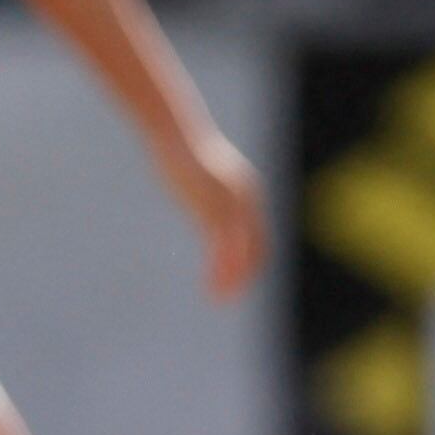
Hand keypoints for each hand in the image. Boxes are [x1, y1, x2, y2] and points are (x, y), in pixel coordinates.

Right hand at [164, 128, 271, 300]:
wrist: (175, 134)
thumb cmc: (183, 153)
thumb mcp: (203, 176)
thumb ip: (210, 194)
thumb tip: (206, 204)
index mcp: (247, 194)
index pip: (259, 238)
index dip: (250, 263)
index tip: (237, 283)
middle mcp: (246, 201)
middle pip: (257, 248)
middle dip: (245, 277)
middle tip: (229, 298)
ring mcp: (232, 206)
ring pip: (242, 253)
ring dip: (233, 280)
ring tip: (221, 300)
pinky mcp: (213, 209)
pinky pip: (223, 250)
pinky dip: (220, 272)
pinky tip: (212, 289)